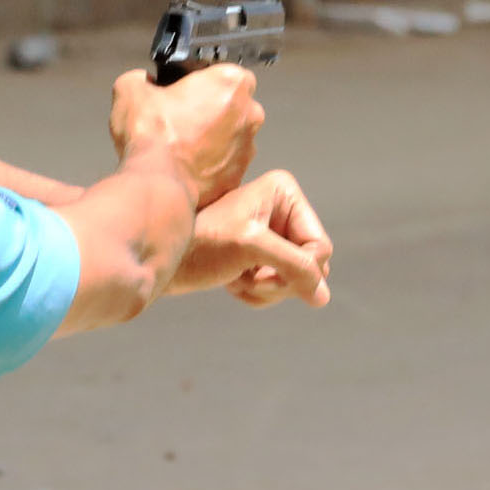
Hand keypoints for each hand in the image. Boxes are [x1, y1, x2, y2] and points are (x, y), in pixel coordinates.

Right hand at [107, 64, 262, 204]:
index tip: (184, 91)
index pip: (223, 72)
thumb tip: (141, 83)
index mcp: (230, 83)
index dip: (201, 80)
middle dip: (210, 109)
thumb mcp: (129, 91)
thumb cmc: (152, 137)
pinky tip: (185, 165)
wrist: (158, 185)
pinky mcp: (238, 175)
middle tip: (181, 118)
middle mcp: (249, 113)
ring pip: (231, 135)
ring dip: (212, 138)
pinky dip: (210, 164)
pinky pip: (226, 164)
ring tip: (180, 146)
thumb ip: (140, 78)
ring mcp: (247, 147)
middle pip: (233, 104)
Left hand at [175, 169, 332, 307]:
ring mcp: (273, 236)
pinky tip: (232, 282)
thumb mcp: (252, 247)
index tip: (261, 272)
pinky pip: (279, 288)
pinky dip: (256, 294)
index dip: (298, 269)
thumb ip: (295, 267)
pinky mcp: (261, 256)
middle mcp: (283, 210)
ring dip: (265, 289)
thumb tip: (323, 296)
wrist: (165, 261)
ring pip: (296, 281)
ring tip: (236, 277)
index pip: (320, 247)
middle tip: (249, 275)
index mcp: (285, 193)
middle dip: (279, 280)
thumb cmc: (202, 243)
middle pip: (312, 266)